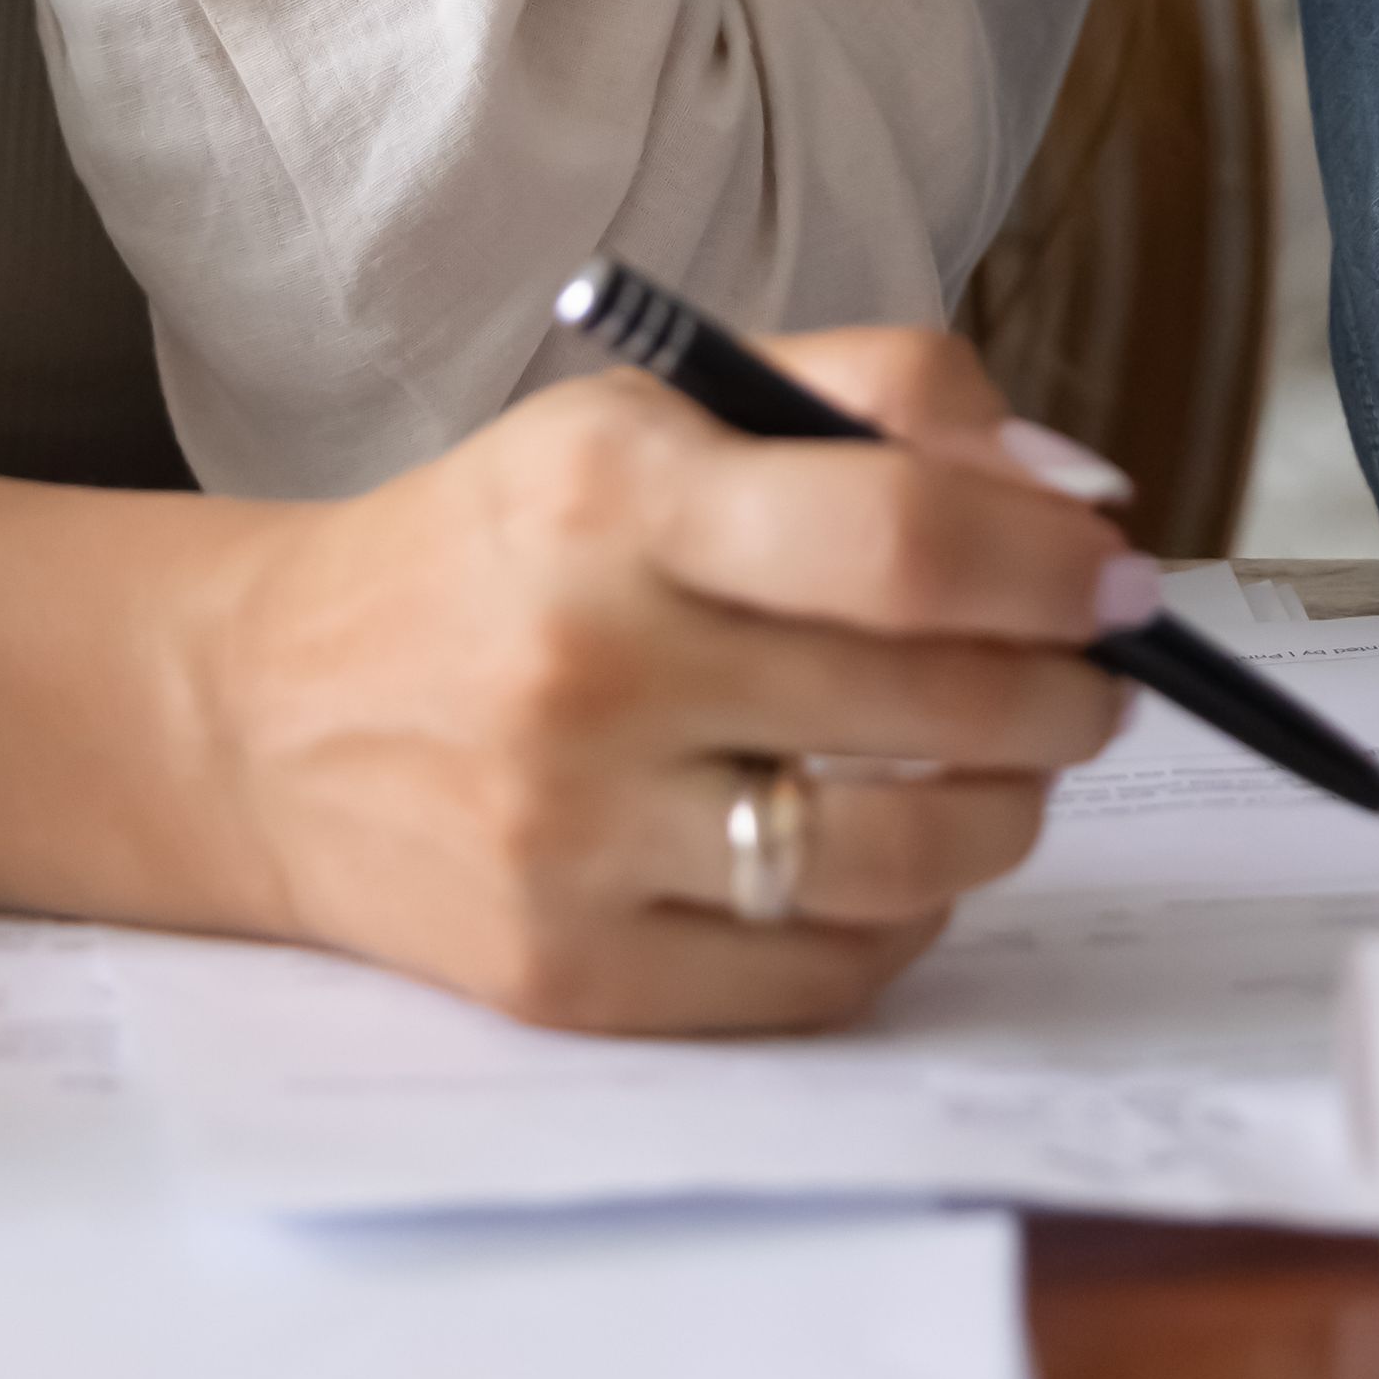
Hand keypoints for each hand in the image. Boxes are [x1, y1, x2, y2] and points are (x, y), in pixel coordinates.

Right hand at [185, 328, 1141, 1031]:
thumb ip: (875, 401)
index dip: (1054, 567)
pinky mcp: (569, 975)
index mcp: (616, 496)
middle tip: (1094, 677)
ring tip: (1009, 770)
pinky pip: (820, 976)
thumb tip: (1076, 494)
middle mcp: (591, 667)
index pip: (905, 538)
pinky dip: (903, 922)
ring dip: (1007, 814)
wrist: (261, 714)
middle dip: (1064, 692)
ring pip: (900, 858)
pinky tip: (893, 858)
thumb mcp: (652, 412)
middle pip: (931, 702)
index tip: (1117, 580)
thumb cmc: (503, 548)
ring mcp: (575, 839)